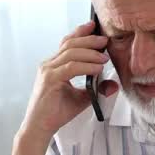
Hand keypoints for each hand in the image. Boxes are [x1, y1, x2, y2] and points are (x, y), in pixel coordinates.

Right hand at [19, 22, 119, 141]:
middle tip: (105, 39)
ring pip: (70, 53)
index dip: (80, 32)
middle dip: (89, 39)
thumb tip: (114, 84)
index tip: (94, 26)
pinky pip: (71, 68)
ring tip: (105, 57)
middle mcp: (49, 64)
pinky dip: (86, 66)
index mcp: (54, 65)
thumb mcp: (82, 98)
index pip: (67, 43)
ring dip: (91, 53)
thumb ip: (96, 89)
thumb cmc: (57, 112)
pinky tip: (97, 68)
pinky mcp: (50, 80)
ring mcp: (48, 71)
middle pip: (70, 43)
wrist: (40, 128)